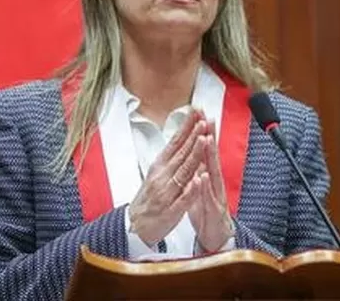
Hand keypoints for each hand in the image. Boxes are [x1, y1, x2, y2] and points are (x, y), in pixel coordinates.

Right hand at [127, 110, 212, 246]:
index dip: (187, 127)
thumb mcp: (157, 173)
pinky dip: (191, 189)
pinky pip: (183, 199)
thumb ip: (171, 157)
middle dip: (194, 136)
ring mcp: (167, 193)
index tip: (196, 113)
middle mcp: (162, 176)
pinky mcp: (171, 210)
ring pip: (183, 172)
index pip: (176, 142)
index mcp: (160, 166)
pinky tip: (198, 180)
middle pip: (182, 153)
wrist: (135, 226)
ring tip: (204, 141)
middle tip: (203, 120)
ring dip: (194, 156)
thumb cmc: (148, 198)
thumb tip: (182, 138)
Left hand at [188, 123, 234, 252]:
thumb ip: (200, 169)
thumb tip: (195, 152)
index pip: (205, 150)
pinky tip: (203, 176)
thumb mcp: (201, 186)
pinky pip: (209, 196)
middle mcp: (214, 181)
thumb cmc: (207, 210)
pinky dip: (205, 186)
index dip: (202, 132)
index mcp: (208, 175)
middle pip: (212, 156)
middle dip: (210, 137)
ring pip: (213, 172)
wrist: (215, 236)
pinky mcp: (214, 209)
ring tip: (207, 139)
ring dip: (210, 156)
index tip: (200, 115)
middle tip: (208, 119)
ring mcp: (216, 194)